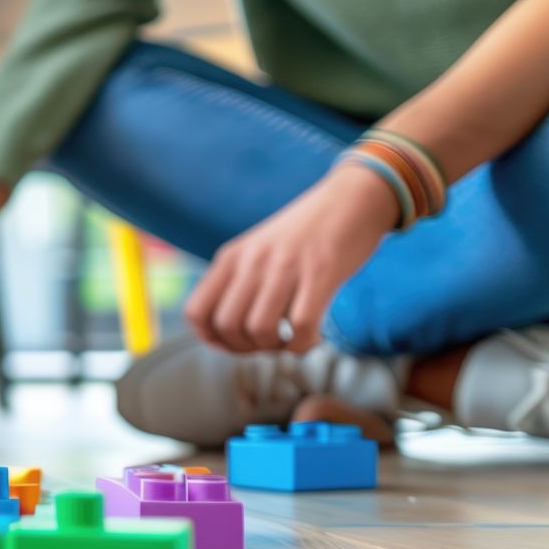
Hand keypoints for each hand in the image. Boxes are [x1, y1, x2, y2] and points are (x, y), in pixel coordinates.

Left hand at [184, 163, 400, 352]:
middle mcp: (252, 260)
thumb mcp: (257, 250)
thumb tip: (225, 334)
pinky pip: (300, 326)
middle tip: (267, 344)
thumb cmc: (305, 234)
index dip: (210, 339)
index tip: (234, 344)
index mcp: (231, 257)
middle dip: (245, 348)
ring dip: (274, 347)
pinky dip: (302, 344)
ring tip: (288, 340)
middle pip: (227, 326)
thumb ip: (239, 283)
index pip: (196, 312)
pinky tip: (310, 338)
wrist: (352, 199)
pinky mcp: (321, 273)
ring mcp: (285, 266)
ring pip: (259, 329)